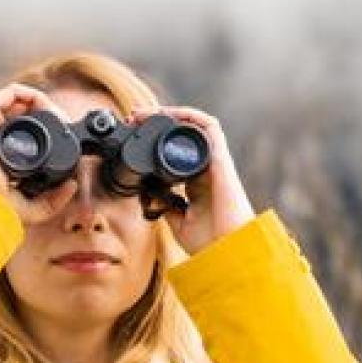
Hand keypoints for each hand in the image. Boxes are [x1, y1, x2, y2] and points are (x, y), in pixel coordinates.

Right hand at [0, 83, 78, 224]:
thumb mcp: (33, 207)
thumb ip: (54, 200)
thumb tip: (72, 185)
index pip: (19, 135)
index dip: (42, 132)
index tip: (61, 137)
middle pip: (20, 116)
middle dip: (44, 116)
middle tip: (63, 124)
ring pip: (17, 102)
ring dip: (40, 103)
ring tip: (56, 116)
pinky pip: (10, 93)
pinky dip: (31, 95)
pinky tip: (44, 105)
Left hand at [128, 105, 255, 254]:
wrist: (228, 250)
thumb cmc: (210, 241)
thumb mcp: (178, 223)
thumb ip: (166, 206)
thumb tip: (150, 196)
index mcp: (196, 183)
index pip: (174, 152)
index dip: (154, 142)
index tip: (133, 137)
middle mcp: (206, 169)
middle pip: (181, 135)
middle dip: (157, 122)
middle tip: (133, 119)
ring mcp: (214, 162)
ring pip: (194, 126)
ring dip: (170, 114)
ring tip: (145, 113)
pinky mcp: (220, 159)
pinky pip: (209, 127)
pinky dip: (190, 116)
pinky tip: (169, 113)